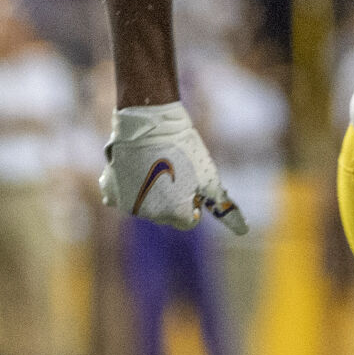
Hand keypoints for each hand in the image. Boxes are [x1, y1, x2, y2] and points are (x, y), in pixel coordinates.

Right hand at [100, 101, 247, 233]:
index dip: (192, 200)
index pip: (189, 220)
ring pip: (144, 206)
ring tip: (153, 165)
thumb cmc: (184, 149)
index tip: (190, 181)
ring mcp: (127, 204)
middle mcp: (150, 215)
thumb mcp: (208, 177)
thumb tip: (243, 231)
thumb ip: (222, 206)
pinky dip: (128, 186)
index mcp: (175, 214)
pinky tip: (134, 168)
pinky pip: (121, 197)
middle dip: (171, 198)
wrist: (149, 123)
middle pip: (166, 215)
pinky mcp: (110, 191)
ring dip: (149, 192)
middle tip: (171, 170)